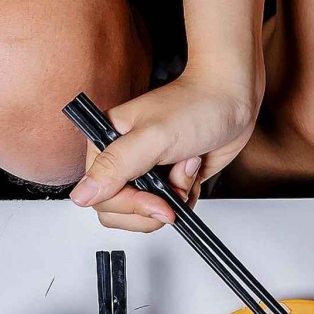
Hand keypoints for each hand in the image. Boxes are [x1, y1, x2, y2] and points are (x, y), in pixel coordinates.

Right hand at [69, 70, 261, 231]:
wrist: (232, 99)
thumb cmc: (195, 105)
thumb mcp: (152, 137)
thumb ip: (115, 166)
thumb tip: (81, 195)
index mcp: (106, 145)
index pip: (100, 198)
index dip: (130, 205)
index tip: (156, 198)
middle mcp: (122, 160)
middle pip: (119, 212)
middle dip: (152, 207)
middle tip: (173, 187)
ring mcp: (145, 172)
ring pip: (145, 213)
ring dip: (172, 198)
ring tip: (184, 168)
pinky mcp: (167, 180)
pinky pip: (168, 209)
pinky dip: (185, 197)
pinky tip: (191, 172)